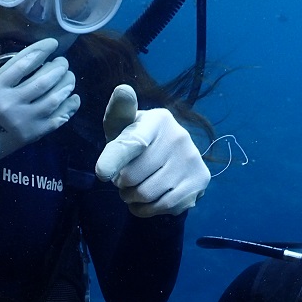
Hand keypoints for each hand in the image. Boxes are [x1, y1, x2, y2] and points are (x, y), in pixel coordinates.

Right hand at [0, 39, 79, 182]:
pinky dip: (69, 108)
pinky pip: (56, 119)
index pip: (24, 63)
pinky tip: (74, 98)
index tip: (52, 44)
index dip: (41, 50)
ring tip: (70, 77)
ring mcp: (24, 121)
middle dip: (58, 67)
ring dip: (66, 85)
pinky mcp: (32, 135)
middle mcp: (12, 103)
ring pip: (54, 98)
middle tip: (63, 62)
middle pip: (43, 80)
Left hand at [95, 85, 209, 216]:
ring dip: (130, 198)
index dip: (114, 160)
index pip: (133, 143)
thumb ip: (119, 113)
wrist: (169, 158)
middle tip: (123, 178)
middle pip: (133, 176)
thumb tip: (123, 90)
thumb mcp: (123, 126)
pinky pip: (162, 207)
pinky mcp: (199, 181)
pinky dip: (145, 210)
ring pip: (146, 194)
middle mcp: (179, 137)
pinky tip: (144, 202)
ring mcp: (192, 160)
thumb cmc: (136, 140)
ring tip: (132, 189)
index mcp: (158, 119)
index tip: (101, 173)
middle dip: (120, 183)